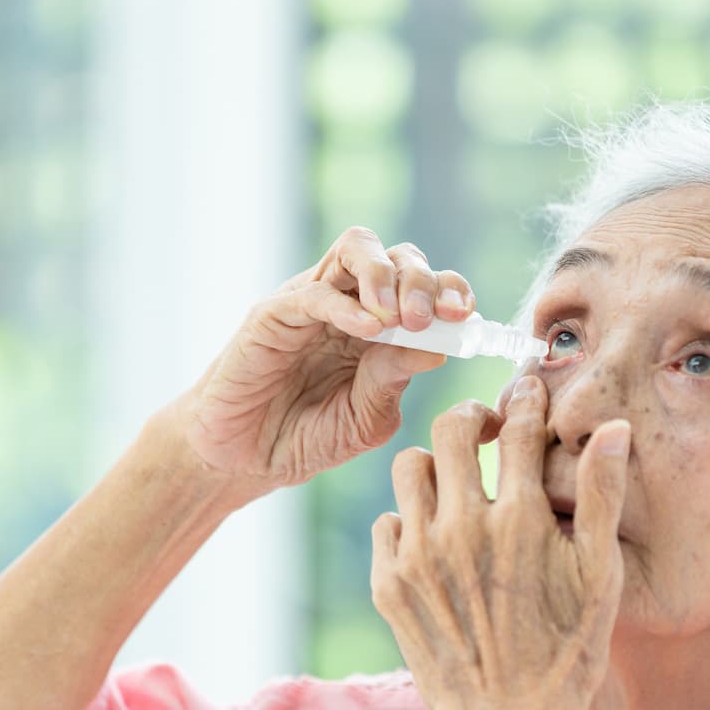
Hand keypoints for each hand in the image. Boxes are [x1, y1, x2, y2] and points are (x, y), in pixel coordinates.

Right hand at [183, 226, 475, 497]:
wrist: (243, 461)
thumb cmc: (305, 438)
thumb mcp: (366, 419)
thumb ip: (394, 381)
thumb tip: (438, 349)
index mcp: (382, 327)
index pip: (426, 285)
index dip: (451, 290)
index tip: (466, 318)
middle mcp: (350, 303)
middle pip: (398, 255)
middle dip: (424, 280)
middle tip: (430, 319)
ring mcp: (312, 303)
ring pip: (356, 248)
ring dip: (386, 274)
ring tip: (399, 317)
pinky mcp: (273, 314)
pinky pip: (314, 292)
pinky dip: (346, 305)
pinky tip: (368, 329)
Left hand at [370, 376, 630, 709]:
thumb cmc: (565, 651)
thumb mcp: (599, 577)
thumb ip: (602, 496)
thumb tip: (614, 429)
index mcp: (519, 520)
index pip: (519, 426)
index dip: (526, 398)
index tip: (528, 388)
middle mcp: (462, 529)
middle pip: (451, 427)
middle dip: (473, 417)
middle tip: (486, 429)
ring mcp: (418, 555)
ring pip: (410, 465)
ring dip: (435, 466)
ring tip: (456, 486)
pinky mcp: (387, 582)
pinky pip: (387, 521)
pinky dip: (408, 520)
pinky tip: (434, 541)